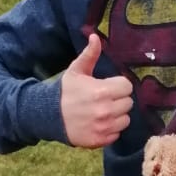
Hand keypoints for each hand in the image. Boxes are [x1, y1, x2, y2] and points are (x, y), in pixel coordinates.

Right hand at [60, 33, 132, 147]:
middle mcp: (106, 110)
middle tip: (105, 99)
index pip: (127, 87)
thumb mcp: (76, 70)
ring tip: (103, 112)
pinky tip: (99, 123)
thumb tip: (95, 36)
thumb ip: (90, 54)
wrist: (48, 115)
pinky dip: (110, 130)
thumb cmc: (65, 91)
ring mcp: (103, 127)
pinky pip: (117, 134)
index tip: (109, 87)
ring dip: (117, 116)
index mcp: (102, 91)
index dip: (119, 85)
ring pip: (125, 120)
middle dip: (119, 100)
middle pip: (128, 103)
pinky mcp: (100, 140)